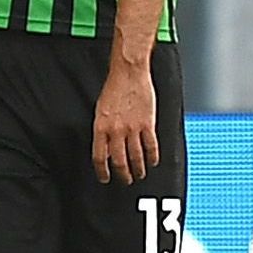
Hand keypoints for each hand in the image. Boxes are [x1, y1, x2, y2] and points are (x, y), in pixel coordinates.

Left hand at [92, 63, 158, 184]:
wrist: (128, 72)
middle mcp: (116, 130)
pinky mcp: (147, 124)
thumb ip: (103, 130)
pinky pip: (150, 146)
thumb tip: (106, 148)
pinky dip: (152, 157)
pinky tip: (153, 161)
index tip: (105, 178)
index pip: (100, 157)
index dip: (102, 171)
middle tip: (126, 180)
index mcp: (101, 127)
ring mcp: (132, 128)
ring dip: (138, 169)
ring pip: (136, 157)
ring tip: (139, 174)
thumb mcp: (101, 110)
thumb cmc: (114, 88)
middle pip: (119, 161)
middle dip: (122, 174)